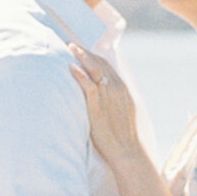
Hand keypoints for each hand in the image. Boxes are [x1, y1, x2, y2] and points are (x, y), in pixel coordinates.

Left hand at [68, 43, 141, 157]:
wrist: (127, 150)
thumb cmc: (122, 136)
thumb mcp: (122, 112)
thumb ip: (113, 100)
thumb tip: (102, 96)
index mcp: (123, 89)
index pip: (107, 66)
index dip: (94, 56)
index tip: (83, 50)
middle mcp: (117, 88)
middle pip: (100, 63)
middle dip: (86, 52)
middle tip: (72, 45)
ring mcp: (108, 95)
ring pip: (94, 69)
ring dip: (81, 56)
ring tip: (69, 48)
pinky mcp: (98, 105)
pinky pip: (88, 85)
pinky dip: (79, 74)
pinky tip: (71, 67)